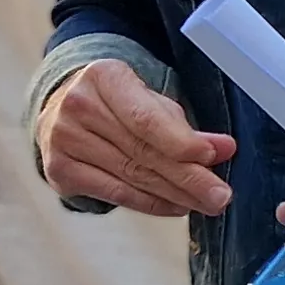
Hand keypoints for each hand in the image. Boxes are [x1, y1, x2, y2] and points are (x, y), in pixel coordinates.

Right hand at [35, 60, 235, 215]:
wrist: (62, 108)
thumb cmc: (118, 104)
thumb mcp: (151, 102)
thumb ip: (185, 127)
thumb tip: (225, 149)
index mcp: (104, 77)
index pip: (146, 118)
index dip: (181, 141)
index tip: (212, 158)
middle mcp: (77, 106)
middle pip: (142, 151)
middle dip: (188, 177)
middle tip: (220, 196)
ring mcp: (63, 139)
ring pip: (131, 176)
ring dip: (175, 195)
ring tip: (206, 204)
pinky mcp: (59, 170)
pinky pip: (115, 193)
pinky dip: (150, 203)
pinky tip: (176, 206)